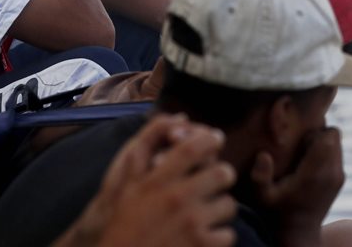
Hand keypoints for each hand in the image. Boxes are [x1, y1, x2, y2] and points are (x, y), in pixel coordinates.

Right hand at [60, 115, 237, 246]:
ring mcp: (193, 224)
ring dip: (220, 208)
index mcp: (159, 179)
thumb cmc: (122, 218)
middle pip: (223, 173)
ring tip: (207, 212)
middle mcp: (179, 198)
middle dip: (222, 175)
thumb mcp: (128, 178)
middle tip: (216, 181)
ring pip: (229, 205)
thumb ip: (150, 141)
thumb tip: (182, 117)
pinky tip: (206, 236)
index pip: (194, 147)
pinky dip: (219, 236)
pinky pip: (228, 235)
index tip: (216, 139)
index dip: (211, 139)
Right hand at [249, 128, 344, 246]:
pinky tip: (309, 165)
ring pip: (337, 143)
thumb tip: (264, 154)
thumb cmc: (276, 213)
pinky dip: (326, 152)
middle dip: (318, 134)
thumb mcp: (262, 197)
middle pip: (334, 136)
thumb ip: (260, 176)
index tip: (296, 144)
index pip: (327, 137)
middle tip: (300, 148)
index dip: (312, 133)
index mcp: (314, 174)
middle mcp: (332, 174)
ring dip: (322, 143)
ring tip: (304, 157)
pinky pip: (337, 153)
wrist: (298, 234)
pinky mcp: (340, 180)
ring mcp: (339, 177)